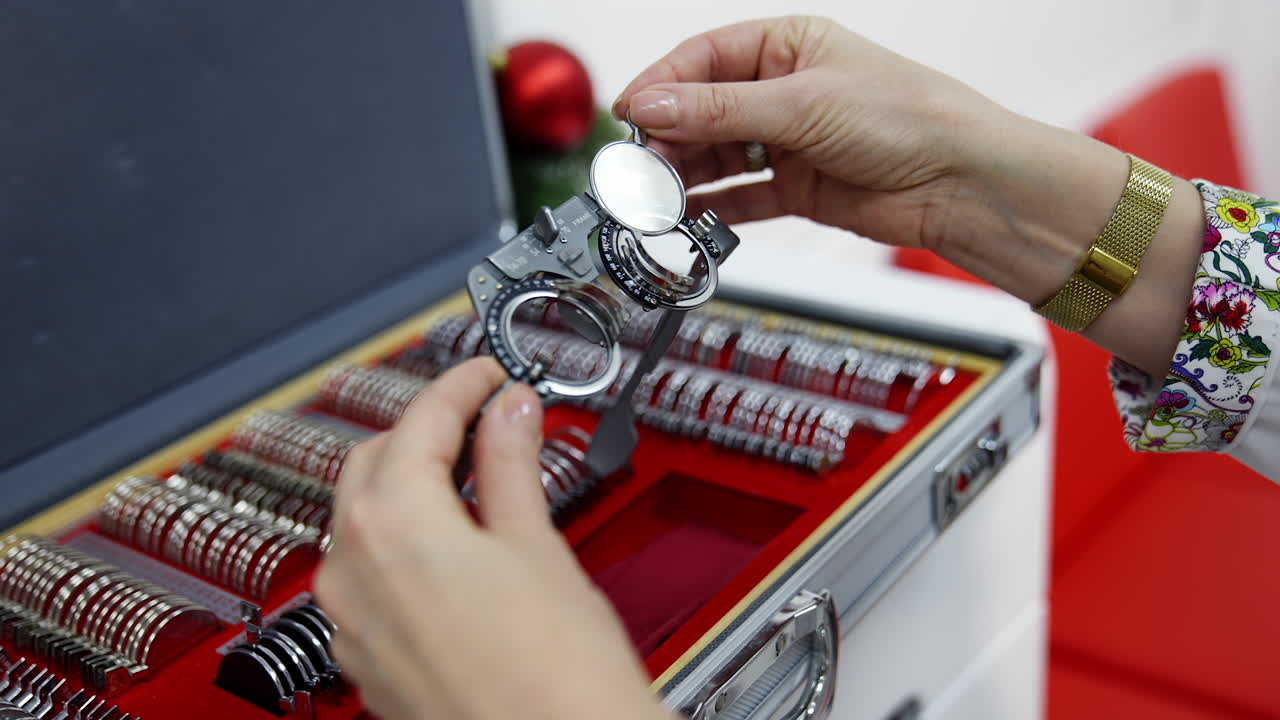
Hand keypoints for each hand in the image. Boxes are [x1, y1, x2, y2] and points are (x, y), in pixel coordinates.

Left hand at [314, 358, 669, 719]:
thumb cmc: (554, 676)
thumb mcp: (536, 544)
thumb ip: (510, 464)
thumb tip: (508, 412)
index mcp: (391, 525)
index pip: (420, 420)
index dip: (461, 385)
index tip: (489, 375)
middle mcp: (351, 571)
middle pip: (374, 462)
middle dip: (426, 429)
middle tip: (484, 415)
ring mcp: (351, 621)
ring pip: (362, 521)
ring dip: (408, 486)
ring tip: (473, 478)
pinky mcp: (365, 659)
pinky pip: (367, 578)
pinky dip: (401, 547)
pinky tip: (451, 548)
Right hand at [615, 16, 1204, 376]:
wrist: (961, 182)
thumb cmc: (908, 118)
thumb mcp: (801, 104)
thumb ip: (719, 111)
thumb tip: (650, 106)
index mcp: (787, 46)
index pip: (703, 59)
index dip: (661, 86)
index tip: (626, 114)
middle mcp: (783, 91)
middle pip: (702, 111)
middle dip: (667, 137)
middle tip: (635, 165)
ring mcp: (789, 141)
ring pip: (717, 156)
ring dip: (685, 175)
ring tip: (656, 195)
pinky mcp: (797, 188)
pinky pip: (740, 196)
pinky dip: (713, 206)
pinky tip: (688, 215)